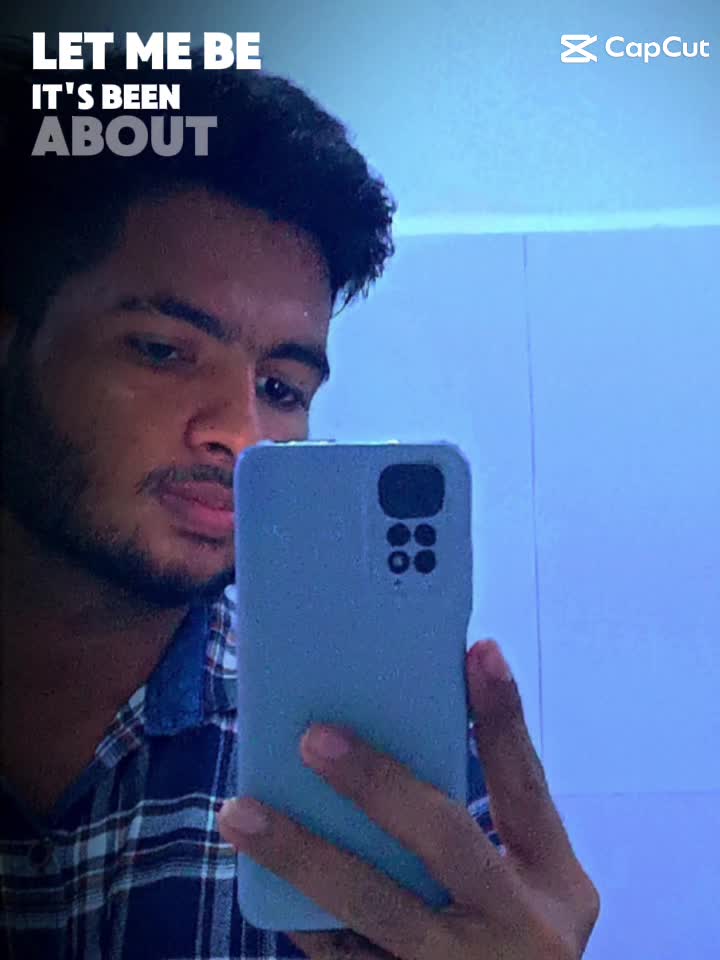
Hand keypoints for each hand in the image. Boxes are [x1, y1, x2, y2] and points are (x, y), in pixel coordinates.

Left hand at [218, 640, 599, 958]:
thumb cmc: (513, 941)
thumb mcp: (527, 886)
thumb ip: (478, 823)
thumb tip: (399, 728)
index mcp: (555, 884)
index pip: (528, 786)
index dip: (502, 718)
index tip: (478, 650)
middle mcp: (520, 930)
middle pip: (446, 839)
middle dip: (378, 783)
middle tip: (312, 738)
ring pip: (376, 908)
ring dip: (303, 856)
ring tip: (240, 813)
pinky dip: (304, 920)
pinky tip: (263, 885)